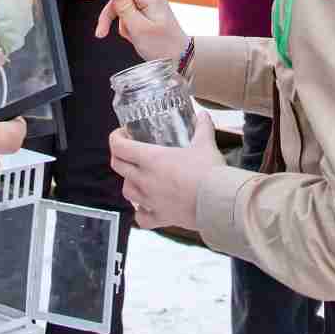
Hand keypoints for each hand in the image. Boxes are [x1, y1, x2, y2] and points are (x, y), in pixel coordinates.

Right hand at [84, 0, 188, 61]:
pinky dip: (121, 25)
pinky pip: (125, 15)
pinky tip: (127, 36)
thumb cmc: (164, 47)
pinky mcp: (144, 14)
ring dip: (110, 19)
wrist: (179, 59)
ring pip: (119, 5)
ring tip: (102, 33)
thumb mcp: (140, 29)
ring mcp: (146, 6)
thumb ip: (125, 8)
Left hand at [109, 109, 219, 229]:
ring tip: (137, 176)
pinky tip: (146, 206)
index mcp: (152, 159)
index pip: (119, 147)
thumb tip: (203, 116)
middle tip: (128, 150)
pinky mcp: (160, 217)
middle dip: (119, 155)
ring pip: (126, 191)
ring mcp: (151, 200)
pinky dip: (140, 211)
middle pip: (118, 166)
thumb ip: (202, 127)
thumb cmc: (210, 173)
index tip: (122, 134)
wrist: (219, 202)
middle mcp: (146, 180)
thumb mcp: (206, 144)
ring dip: (128, 181)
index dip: (116, 137)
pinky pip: (142, 217)